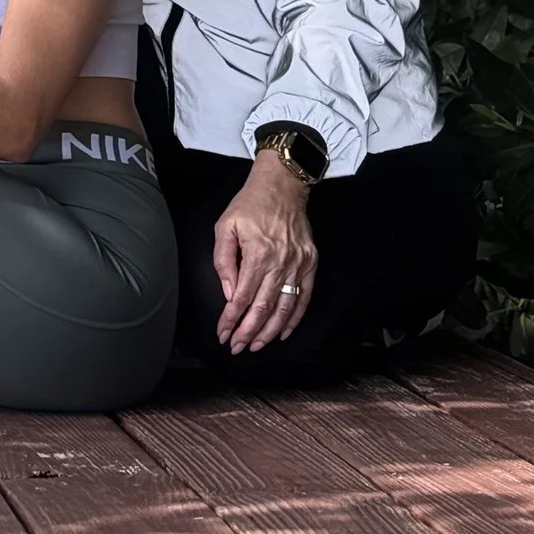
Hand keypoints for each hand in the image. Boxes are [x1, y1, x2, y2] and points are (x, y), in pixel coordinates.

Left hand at [213, 150, 317, 351]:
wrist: (283, 186)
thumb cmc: (250, 204)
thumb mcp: (225, 226)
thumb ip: (224, 261)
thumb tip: (229, 293)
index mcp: (257, 254)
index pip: (242, 297)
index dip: (231, 320)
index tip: (223, 334)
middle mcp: (280, 263)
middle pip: (263, 308)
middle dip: (248, 332)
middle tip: (237, 347)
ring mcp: (298, 265)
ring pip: (284, 308)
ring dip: (270, 331)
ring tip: (257, 345)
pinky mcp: (311, 264)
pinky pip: (304, 298)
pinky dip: (294, 318)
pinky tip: (283, 332)